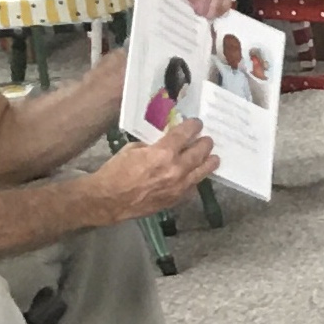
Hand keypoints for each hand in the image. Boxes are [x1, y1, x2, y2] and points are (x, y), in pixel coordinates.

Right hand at [91, 122, 217, 219]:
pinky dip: (196, 179)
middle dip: (205, 144)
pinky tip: (197, 175)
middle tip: (207, 140)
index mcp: (163, 153)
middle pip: (199, 152)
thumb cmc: (116, 172)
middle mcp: (176, 169)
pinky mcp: (176, 199)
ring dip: (209, 162)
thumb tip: (164, 141)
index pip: (185, 134)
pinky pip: (193, 187)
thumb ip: (153, 145)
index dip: (193, 126)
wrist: (109, 200)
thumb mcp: (132, 149)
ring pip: (202, 172)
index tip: (197, 123)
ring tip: (214, 157)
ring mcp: (179, 186)